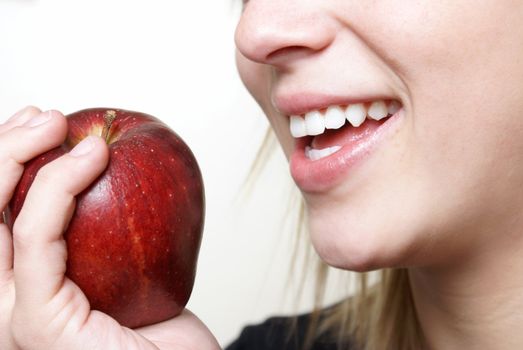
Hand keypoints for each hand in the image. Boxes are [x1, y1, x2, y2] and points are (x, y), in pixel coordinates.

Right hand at [0, 107, 219, 349]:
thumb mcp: (127, 272)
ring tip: (56, 122)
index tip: (43, 122)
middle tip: (47, 115)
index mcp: (24, 286)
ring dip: (18, 156)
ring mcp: (15, 315)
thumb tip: (109, 170)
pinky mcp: (38, 324)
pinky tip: (90, 158)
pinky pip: (37, 242)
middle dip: (4, 149)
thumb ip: (104, 233)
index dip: (8, 159)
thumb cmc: (159, 334)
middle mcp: (8, 299)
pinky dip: (57, 190)